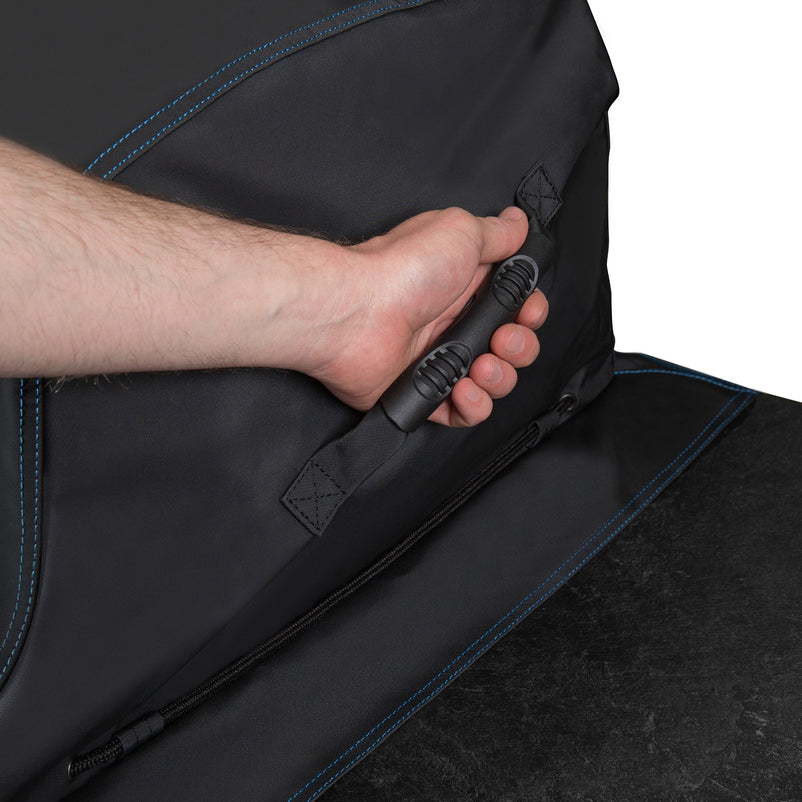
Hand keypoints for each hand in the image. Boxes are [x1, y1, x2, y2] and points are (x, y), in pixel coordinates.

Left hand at [302, 206, 548, 426]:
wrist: (357, 311)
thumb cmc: (403, 269)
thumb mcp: (460, 231)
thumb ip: (497, 233)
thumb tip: (518, 222)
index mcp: (467, 287)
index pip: (516, 307)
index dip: (531, 313)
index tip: (528, 311)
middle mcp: (455, 322)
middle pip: (511, 347)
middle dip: (520, 347)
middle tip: (502, 339)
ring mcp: (440, 358)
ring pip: (493, 382)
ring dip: (500, 377)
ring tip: (481, 366)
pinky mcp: (425, 391)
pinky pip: (463, 413)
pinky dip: (473, 406)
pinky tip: (463, 388)